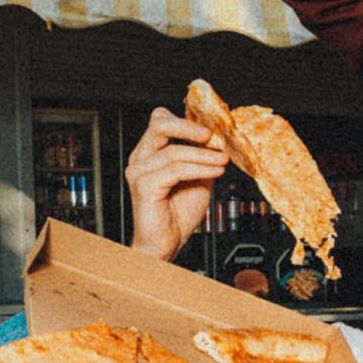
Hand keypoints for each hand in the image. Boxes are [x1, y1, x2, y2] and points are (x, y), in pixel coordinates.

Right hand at [125, 107, 226, 260]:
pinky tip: (214, 172)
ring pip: (173, 151)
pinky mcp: (145, 186)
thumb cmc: (177, 214)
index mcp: (150, 153)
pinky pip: (176, 170)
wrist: (166, 243)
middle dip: (189, 127)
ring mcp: (140, 172)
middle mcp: (141, 159)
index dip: (186, 120)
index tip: (210, 128)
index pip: (160, 120)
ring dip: (204, 155)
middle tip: (212, 136)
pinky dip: (200, 169)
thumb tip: (220, 141)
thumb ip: (203, 158)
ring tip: (222, 161)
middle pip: (160, 125)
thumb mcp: (198, 178)